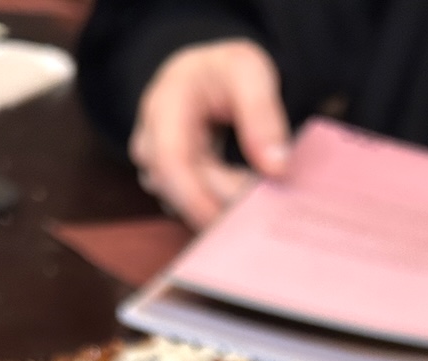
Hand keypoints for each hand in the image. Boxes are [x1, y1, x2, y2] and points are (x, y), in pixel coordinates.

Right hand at [129, 40, 289, 229]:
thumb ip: (264, 115)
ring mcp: (155, 170)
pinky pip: (194, 209)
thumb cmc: (223, 72)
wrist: (204, 77)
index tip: (237, 221)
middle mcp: (150, 143)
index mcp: (164, 107)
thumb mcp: (249, 72)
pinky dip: (222, 210)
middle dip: (225, 207)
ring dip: (225, 210)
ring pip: (187, 206)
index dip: (199, 200)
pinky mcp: (169, 188)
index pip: (171, 163)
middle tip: (268, 211)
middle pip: (180, 192)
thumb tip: (277, 169)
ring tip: (261, 206)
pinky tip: (248, 205)